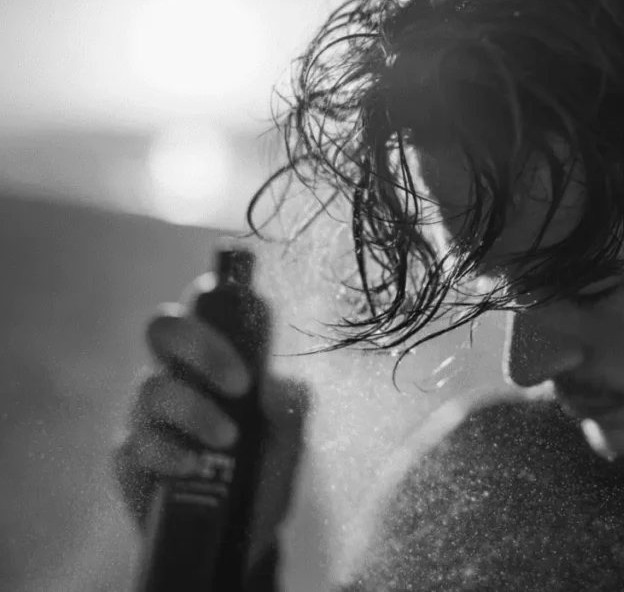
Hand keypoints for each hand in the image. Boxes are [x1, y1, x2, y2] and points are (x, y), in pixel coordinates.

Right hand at [111, 291, 311, 571]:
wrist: (243, 532)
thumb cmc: (265, 470)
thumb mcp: (290, 437)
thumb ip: (289, 406)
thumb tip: (274, 383)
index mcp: (212, 358)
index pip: (202, 308)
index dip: (213, 293)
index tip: (252, 308)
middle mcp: (174, 374)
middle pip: (162, 327)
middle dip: (201, 346)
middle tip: (240, 383)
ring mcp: (147, 414)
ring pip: (150, 387)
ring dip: (193, 410)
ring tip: (228, 439)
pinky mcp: (130, 455)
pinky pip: (136, 442)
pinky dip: (169, 451)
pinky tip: (193, 465)